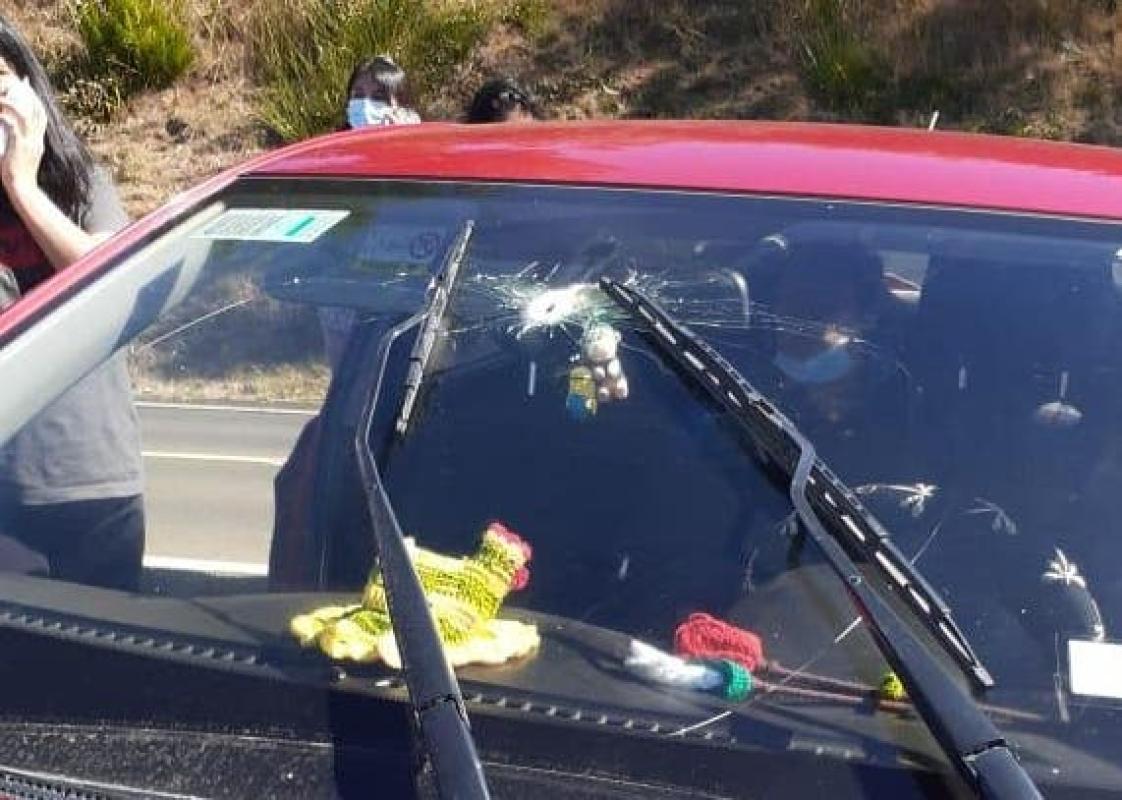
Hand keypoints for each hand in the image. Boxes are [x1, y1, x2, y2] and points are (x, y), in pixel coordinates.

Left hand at [0, 76, 45, 197]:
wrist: (21, 188)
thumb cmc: (17, 174)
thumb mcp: (21, 155)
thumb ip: (19, 141)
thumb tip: (9, 127)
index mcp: (39, 142)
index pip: (41, 116)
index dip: (36, 100)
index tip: (29, 88)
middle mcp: (37, 139)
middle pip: (37, 111)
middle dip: (29, 95)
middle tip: (20, 82)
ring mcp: (30, 142)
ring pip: (25, 114)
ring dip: (13, 103)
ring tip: (2, 97)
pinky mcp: (20, 145)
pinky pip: (13, 124)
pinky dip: (5, 115)